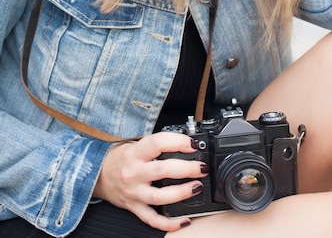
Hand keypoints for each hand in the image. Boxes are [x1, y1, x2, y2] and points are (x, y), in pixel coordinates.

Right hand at [93, 132, 207, 231]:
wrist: (96, 174)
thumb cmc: (118, 157)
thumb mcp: (133, 143)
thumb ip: (155, 144)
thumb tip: (183, 143)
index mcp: (134, 153)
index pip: (158, 143)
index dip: (178, 142)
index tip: (192, 144)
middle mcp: (133, 173)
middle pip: (163, 170)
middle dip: (187, 168)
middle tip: (202, 167)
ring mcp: (134, 192)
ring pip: (160, 197)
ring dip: (182, 193)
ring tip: (197, 187)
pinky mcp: (134, 207)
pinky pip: (153, 219)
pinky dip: (170, 222)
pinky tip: (184, 219)